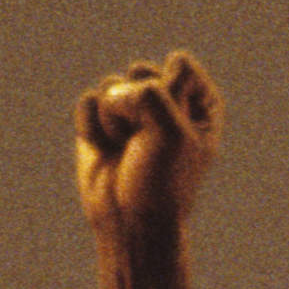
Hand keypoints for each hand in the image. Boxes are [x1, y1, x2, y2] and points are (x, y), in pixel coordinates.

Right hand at [73, 51, 217, 234]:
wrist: (129, 224)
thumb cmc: (161, 183)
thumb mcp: (170, 132)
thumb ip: (149, 92)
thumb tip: (112, 90)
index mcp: (200, 101)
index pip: (178, 64)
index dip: (168, 95)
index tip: (174, 129)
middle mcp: (167, 99)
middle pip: (142, 72)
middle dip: (136, 107)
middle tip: (145, 143)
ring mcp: (132, 109)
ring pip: (112, 85)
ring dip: (114, 123)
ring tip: (125, 150)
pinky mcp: (101, 120)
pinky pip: (88, 101)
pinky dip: (92, 129)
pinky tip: (105, 151)